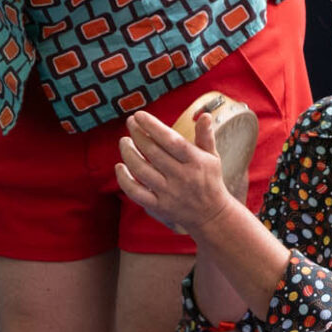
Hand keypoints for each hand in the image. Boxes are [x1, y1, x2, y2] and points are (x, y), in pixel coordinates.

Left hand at [116, 110, 237, 238]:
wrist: (211, 216)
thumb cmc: (209, 181)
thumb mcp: (212, 157)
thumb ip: (205, 136)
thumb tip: (205, 115)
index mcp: (196, 162)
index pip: (171, 141)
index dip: (153, 126)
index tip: (139, 115)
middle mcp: (182, 177)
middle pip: (153, 153)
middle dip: (137, 135)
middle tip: (130, 123)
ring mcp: (169, 193)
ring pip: (141, 170)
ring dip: (128, 153)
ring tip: (124, 141)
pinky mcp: (158, 207)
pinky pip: (136, 192)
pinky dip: (124, 179)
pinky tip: (120, 167)